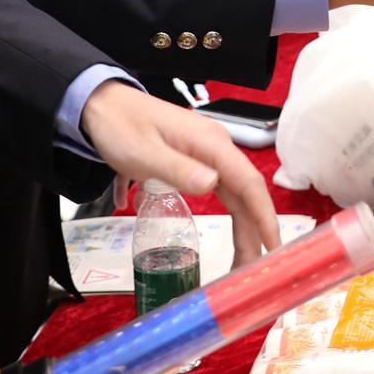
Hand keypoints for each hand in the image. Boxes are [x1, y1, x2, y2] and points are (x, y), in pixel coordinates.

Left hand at [79, 81, 280, 270]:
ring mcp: (203, 154)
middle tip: (248, 270)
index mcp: (211, 145)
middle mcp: (215, 149)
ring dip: (235, 227)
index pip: (249, 183)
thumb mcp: (145, 154)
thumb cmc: (120, 127)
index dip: (264, 217)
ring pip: (228, 194)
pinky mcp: (189, 160)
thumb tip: (214, 185)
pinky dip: (210, 214)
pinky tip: (195, 240)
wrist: (99, 104)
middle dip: (250, 232)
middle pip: (242, 194)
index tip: (273, 248)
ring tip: (234, 261)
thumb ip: (179, 170)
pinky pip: (208, 189)